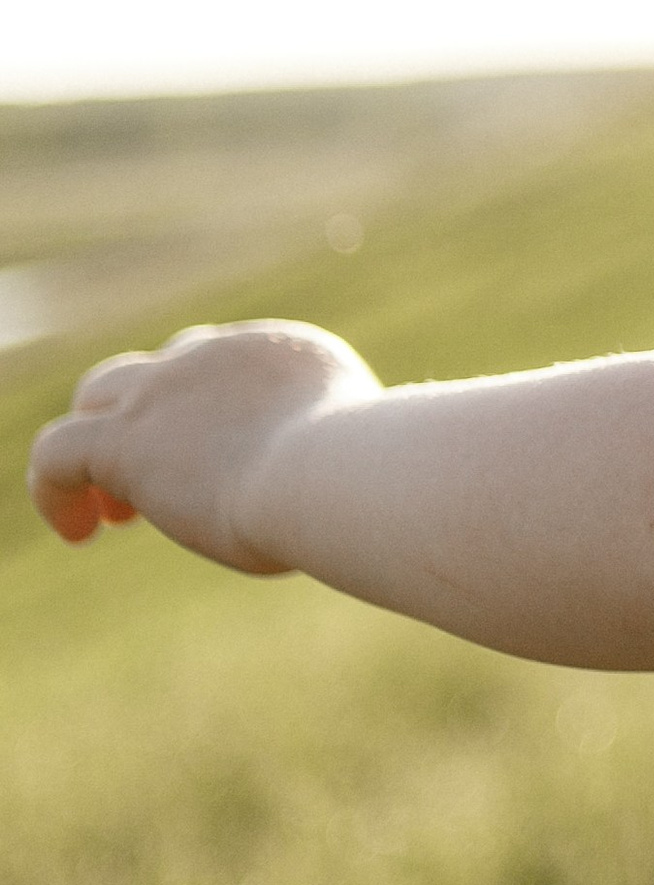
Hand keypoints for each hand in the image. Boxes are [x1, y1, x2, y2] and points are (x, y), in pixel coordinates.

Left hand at [28, 322, 379, 571]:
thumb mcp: (362, 457)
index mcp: (282, 352)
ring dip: (99, 447)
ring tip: (111, 511)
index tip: (219, 469)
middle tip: (153, 485)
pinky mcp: (124, 440)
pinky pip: (58, 453)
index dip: (206, 417)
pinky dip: (56, 490)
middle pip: (155, 368)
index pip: (222, 365)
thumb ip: (339, 454)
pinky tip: (79, 532)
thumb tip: (345, 484)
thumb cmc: (367, 482)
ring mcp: (166, 390)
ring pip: (98, 394)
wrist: (335, 472)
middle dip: (147, 419)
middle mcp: (217, 356)